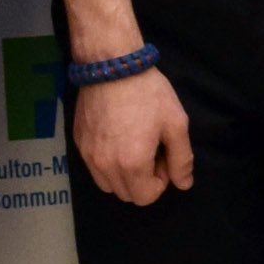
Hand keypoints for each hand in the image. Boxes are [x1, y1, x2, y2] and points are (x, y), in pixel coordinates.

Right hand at [78, 66, 195, 205]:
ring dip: (123, 175)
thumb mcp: (175, 123)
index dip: (160, 182)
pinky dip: (108, 163)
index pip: (145, 197)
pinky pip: (94, 167)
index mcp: (132, 164)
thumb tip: (184, 184)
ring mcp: (88, 155)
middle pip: (126, 194)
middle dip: (142, 180)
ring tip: (133, 145)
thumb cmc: (148, 93)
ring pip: (107, 184)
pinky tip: (117, 136)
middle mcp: (105, 165)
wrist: (112, 65)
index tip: (163, 157)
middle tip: (151, 150)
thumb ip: (181, 159)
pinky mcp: (79, 142)